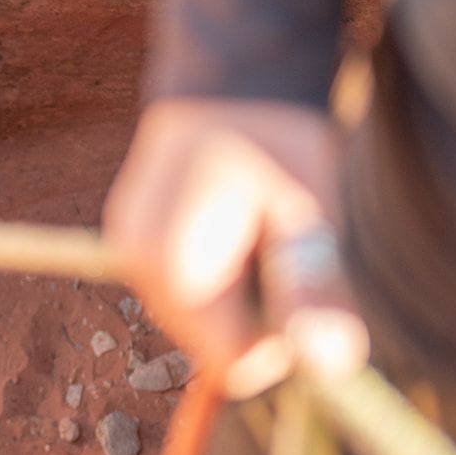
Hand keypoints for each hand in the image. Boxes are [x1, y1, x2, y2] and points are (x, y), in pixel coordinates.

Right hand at [102, 97, 366, 381]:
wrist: (230, 85)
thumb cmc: (279, 145)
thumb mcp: (310, 215)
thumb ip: (315, 293)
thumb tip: (330, 369)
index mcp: (174, 265)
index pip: (234, 362)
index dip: (280, 344)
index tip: (303, 294)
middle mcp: (136, 264)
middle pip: (209, 344)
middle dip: (253, 317)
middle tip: (279, 252)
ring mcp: (125, 252)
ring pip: (193, 321)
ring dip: (234, 298)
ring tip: (251, 235)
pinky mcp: (127, 242)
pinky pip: (179, 293)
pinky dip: (212, 278)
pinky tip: (227, 233)